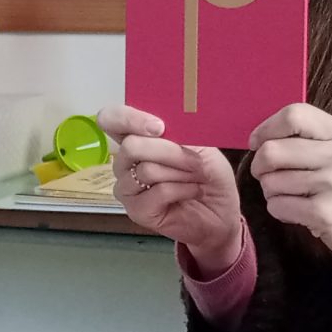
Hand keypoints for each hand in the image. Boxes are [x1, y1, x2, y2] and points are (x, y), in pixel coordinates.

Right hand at [101, 103, 243, 271]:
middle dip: (171, 151)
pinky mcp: (136, 211)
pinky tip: (195, 191)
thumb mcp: (199, 143)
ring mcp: (127, 188)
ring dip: (182, 172)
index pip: (110, 119)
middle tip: (196, 160)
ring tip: (198, 178)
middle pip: (131, 146)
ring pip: (148, 170)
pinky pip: (159, 191)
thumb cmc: (208, 175)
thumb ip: (177, 131)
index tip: (159, 127)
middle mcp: (124, 163)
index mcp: (135, 139)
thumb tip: (162, 125)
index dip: (128, 119)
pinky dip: (184, 189)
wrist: (221, 212)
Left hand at [246, 103, 331, 276]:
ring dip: (271, 191)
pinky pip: (277, 206)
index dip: (266, 129)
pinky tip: (299, 212)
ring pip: (270, 181)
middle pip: (273, 150)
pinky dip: (279, 210)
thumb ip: (310, 137)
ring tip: (292, 196)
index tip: (258, 144)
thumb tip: (261, 139)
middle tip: (267, 175)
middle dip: (260, 166)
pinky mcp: (325, 213)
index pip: (294, 114)